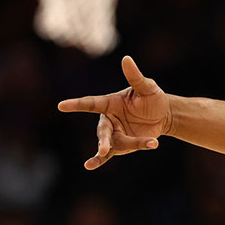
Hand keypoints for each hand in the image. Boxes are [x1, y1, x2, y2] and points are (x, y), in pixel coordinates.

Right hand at [57, 56, 171, 169]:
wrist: (163, 115)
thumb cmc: (152, 98)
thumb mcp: (147, 87)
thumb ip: (135, 76)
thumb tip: (126, 59)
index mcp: (110, 103)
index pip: (91, 103)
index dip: (77, 104)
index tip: (61, 106)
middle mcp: (109, 119)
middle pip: (102, 130)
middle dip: (103, 139)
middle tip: (104, 148)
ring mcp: (114, 133)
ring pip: (114, 143)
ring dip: (129, 145)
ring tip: (145, 145)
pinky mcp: (120, 145)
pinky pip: (110, 154)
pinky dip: (99, 160)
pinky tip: (89, 166)